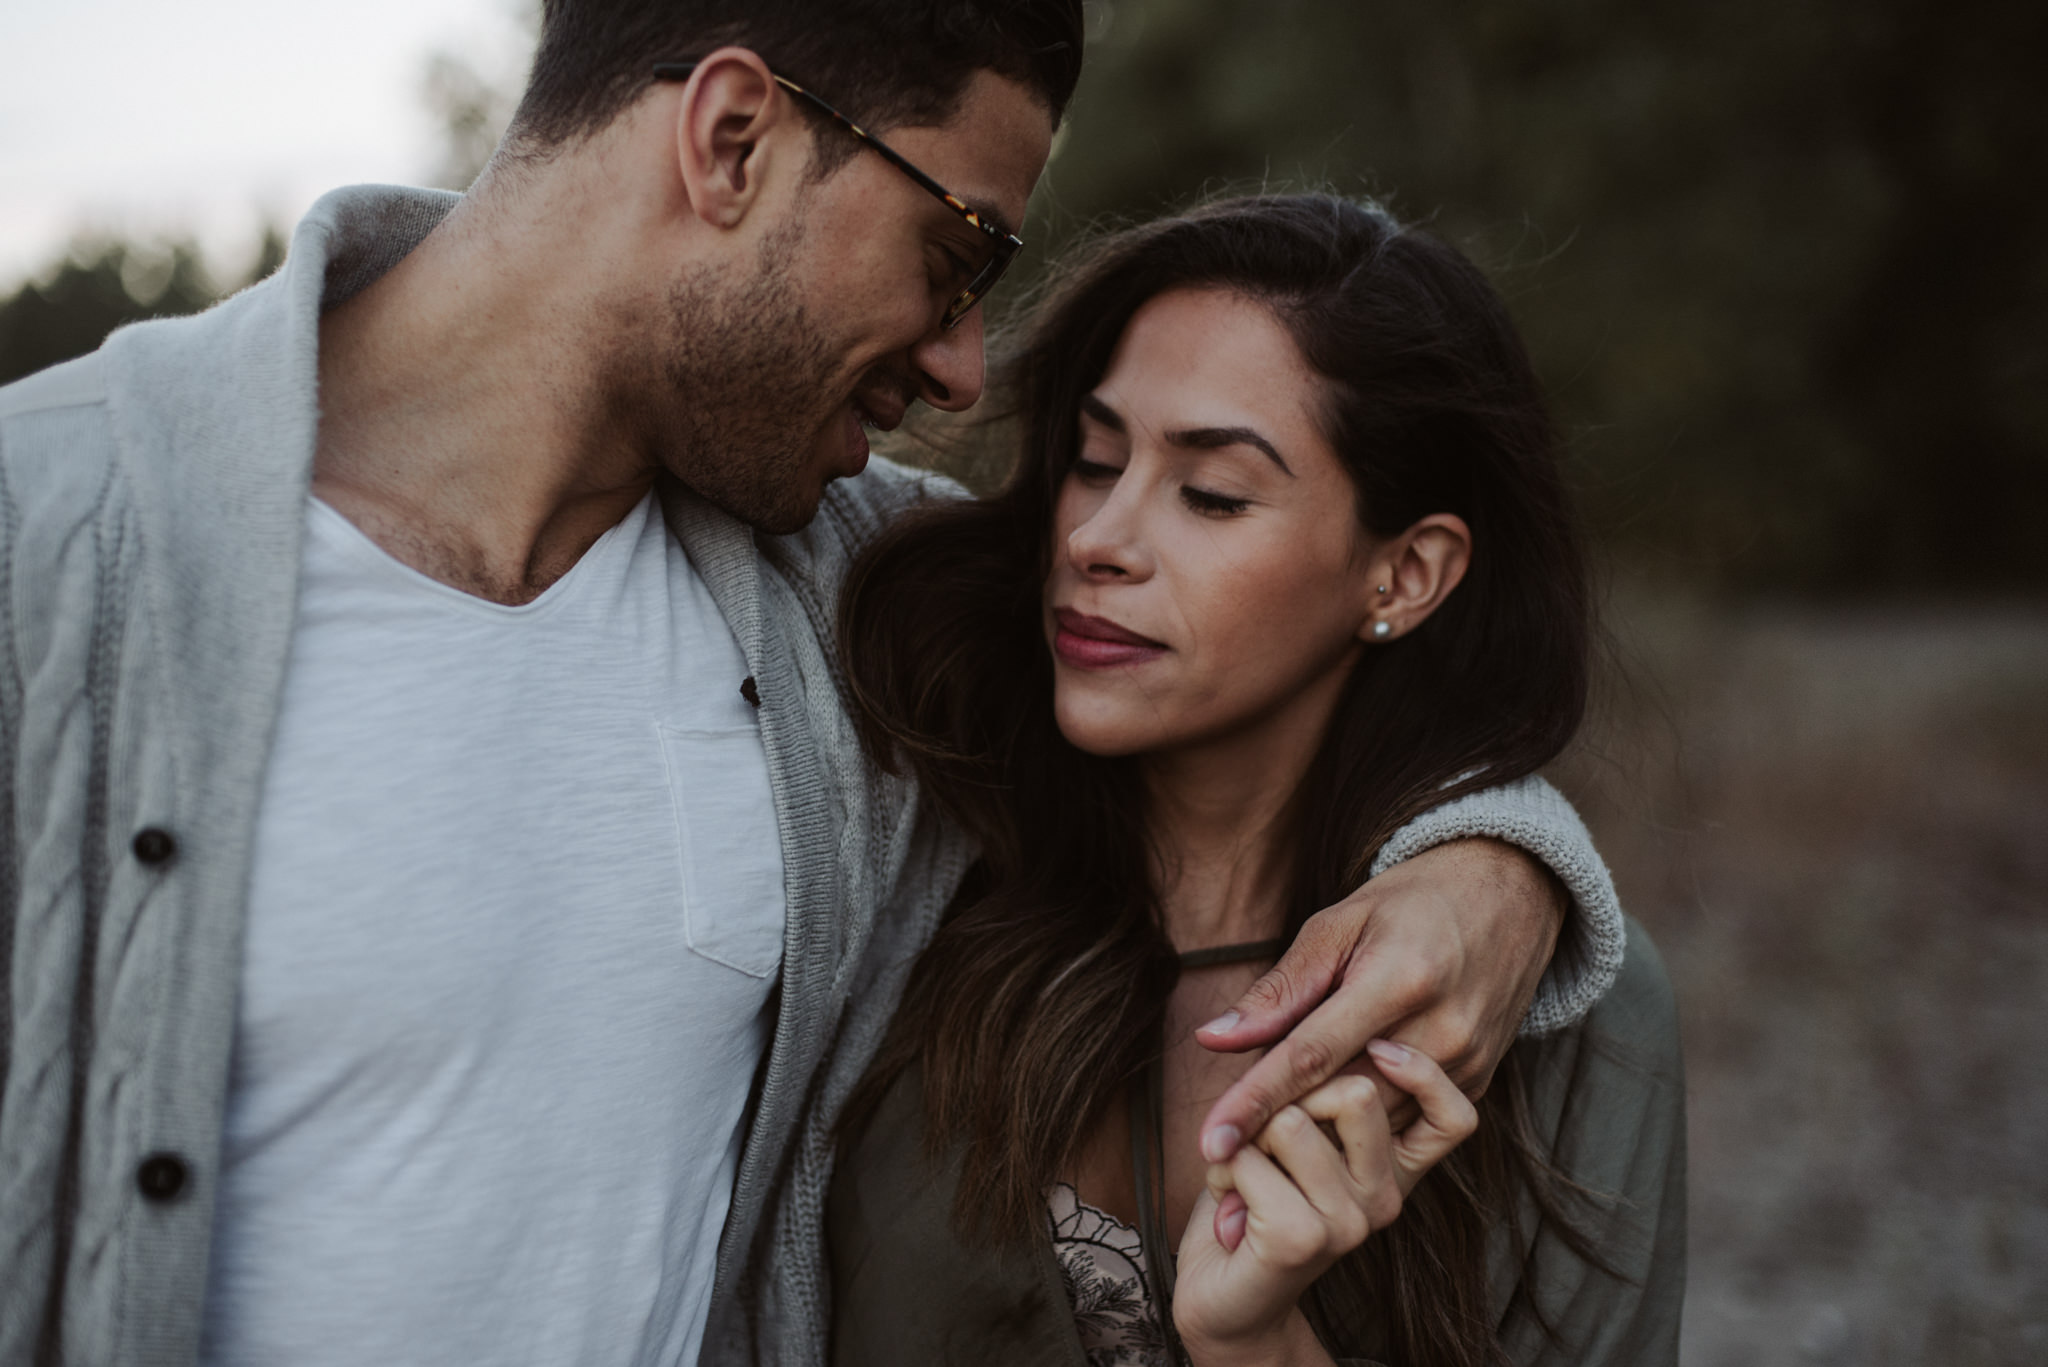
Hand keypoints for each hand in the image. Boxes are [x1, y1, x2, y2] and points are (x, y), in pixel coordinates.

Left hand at [1173, 1044, 1477, 1366]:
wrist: (1224, 1302)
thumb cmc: (1256, 1195)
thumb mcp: (1288, 1119)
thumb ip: (1302, 1070)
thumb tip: (1267, 1027)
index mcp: (1399, 1163)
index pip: (1452, 1114)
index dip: (1423, 1073)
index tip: (1384, 1044)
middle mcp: (1390, 1192)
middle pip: (1358, 1091)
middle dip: (1293, 1092)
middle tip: (1268, 1132)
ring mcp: (1354, 1219)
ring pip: (1295, 1119)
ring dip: (1250, 1135)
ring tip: (1248, 1168)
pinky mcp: (1309, 1237)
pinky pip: (1253, 1157)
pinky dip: (1226, 1165)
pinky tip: (1230, 1198)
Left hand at [1195, 838, 1560, 1167]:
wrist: (1508, 897)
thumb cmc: (1410, 903)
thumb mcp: (1337, 925)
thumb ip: (1280, 990)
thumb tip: (1213, 1039)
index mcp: (1398, 980)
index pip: (1311, 1057)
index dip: (1255, 1103)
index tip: (1210, 1142)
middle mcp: (1440, 1031)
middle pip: (1340, 1102)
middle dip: (1276, 1130)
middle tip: (1219, 1147)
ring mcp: (1466, 1064)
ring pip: (1373, 1126)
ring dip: (1317, 1134)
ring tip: (1262, 1137)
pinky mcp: (1477, 1084)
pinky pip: (1404, 1125)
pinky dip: (1359, 1127)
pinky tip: (1326, 1116)